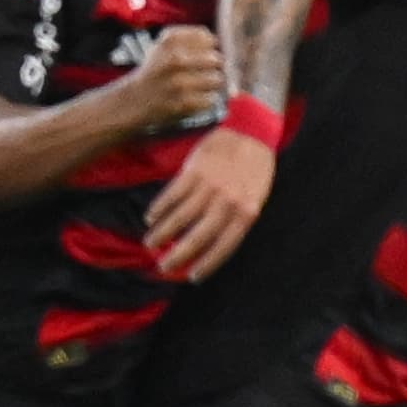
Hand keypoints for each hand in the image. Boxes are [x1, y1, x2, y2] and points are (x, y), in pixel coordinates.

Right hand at [122, 25, 223, 132]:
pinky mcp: (184, 103)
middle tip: (200, 73)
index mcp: (170, 41)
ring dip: (211, 85)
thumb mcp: (165, 46)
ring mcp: (180, 82)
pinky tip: (193, 99)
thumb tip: (222, 42)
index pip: (208, 38)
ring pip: (217, 80)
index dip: (209, 47)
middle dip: (213, 67)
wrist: (134, 101)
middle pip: (216, 59)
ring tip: (197, 86)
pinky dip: (206, 101)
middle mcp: (175, 59)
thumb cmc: (157, 70)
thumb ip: (193, 38)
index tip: (200, 55)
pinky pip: (211, 99)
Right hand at [144, 127, 275, 280]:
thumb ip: (238, 219)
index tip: (192, 276)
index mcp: (247, 212)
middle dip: (177, 255)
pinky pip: (172, 194)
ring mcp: (209, 186)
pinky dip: (159, 208)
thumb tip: (214, 244)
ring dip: (162, 232)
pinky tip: (151, 217)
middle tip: (163, 266)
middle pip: (197, 236)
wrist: (251, 129)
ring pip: (180, 217)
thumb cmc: (255, 168)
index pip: (224, 246)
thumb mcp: (256, 197)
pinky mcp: (194, 170)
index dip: (207, 264)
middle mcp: (227, 202)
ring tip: (150, 243)